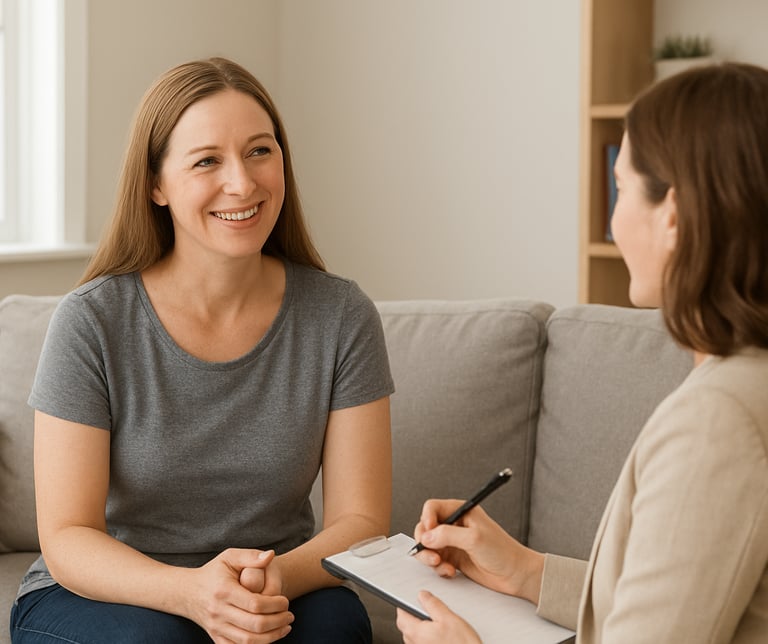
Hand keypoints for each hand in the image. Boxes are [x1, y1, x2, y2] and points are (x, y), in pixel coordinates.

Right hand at [188, 548, 293, 642]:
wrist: (188, 592)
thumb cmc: (214, 572)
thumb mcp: (230, 557)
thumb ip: (251, 556)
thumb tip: (271, 555)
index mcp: (224, 591)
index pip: (255, 604)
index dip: (275, 605)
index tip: (285, 601)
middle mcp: (218, 612)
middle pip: (254, 625)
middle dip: (277, 622)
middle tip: (290, 616)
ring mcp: (216, 628)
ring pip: (248, 641)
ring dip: (271, 637)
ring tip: (285, 627)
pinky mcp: (216, 638)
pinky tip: (268, 637)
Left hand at [396, 591, 480, 643]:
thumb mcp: (449, 618)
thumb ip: (433, 605)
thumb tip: (423, 595)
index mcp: (416, 632)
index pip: (401, 616)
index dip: (405, 605)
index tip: (412, 600)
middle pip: (406, 628)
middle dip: (412, 617)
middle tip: (425, 610)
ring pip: (413, 638)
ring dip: (419, 629)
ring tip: (435, 624)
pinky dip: (426, 639)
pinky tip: (439, 636)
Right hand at [413, 499, 544, 603]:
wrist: (515, 574)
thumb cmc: (502, 551)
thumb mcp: (474, 538)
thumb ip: (447, 535)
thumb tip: (426, 536)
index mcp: (461, 511)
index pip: (432, 508)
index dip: (427, 519)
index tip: (429, 532)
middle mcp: (455, 524)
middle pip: (425, 527)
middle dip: (424, 541)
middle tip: (431, 554)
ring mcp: (453, 542)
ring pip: (428, 546)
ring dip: (429, 557)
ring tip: (440, 564)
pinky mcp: (453, 558)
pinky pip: (435, 561)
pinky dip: (438, 568)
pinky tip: (450, 571)